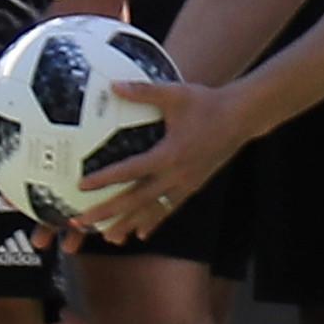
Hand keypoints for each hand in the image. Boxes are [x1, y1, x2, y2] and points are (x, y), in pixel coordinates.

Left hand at [72, 78, 253, 247]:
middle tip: (81, 222)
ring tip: (107, 238)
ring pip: (152, 210)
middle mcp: (177, 174)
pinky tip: (141, 234)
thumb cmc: (207, 103)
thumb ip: (143, 91)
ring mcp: (186, 183)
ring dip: (128, 224)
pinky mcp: (193, 186)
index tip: (81, 186)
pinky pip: (169, 209)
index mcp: (170, 153)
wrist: (242, 117)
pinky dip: (153, 221)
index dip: (105, 179)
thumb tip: (114, 85)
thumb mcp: (175, 93)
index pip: (131, 170)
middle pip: (136, 199)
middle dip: (108, 213)